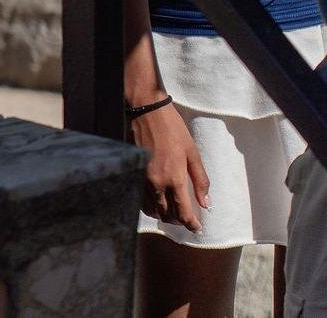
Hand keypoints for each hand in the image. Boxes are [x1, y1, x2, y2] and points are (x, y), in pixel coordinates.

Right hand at [131, 102, 208, 232]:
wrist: (146, 112)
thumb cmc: (173, 129)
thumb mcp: (193, 153)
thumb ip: (200, 180)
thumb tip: (206, 203)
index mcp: (174, 179)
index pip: (183, 212)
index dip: (191, 224)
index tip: (197, 228)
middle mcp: (156, 183)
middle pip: (166, 214)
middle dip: (178, 220)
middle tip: (186, 219)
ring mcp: (141, 179)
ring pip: (151, 209)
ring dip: (163, 214)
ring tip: (172, 212)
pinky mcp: (133, 173)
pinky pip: (140, 198)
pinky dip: (150, 205)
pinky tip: (156, 201)